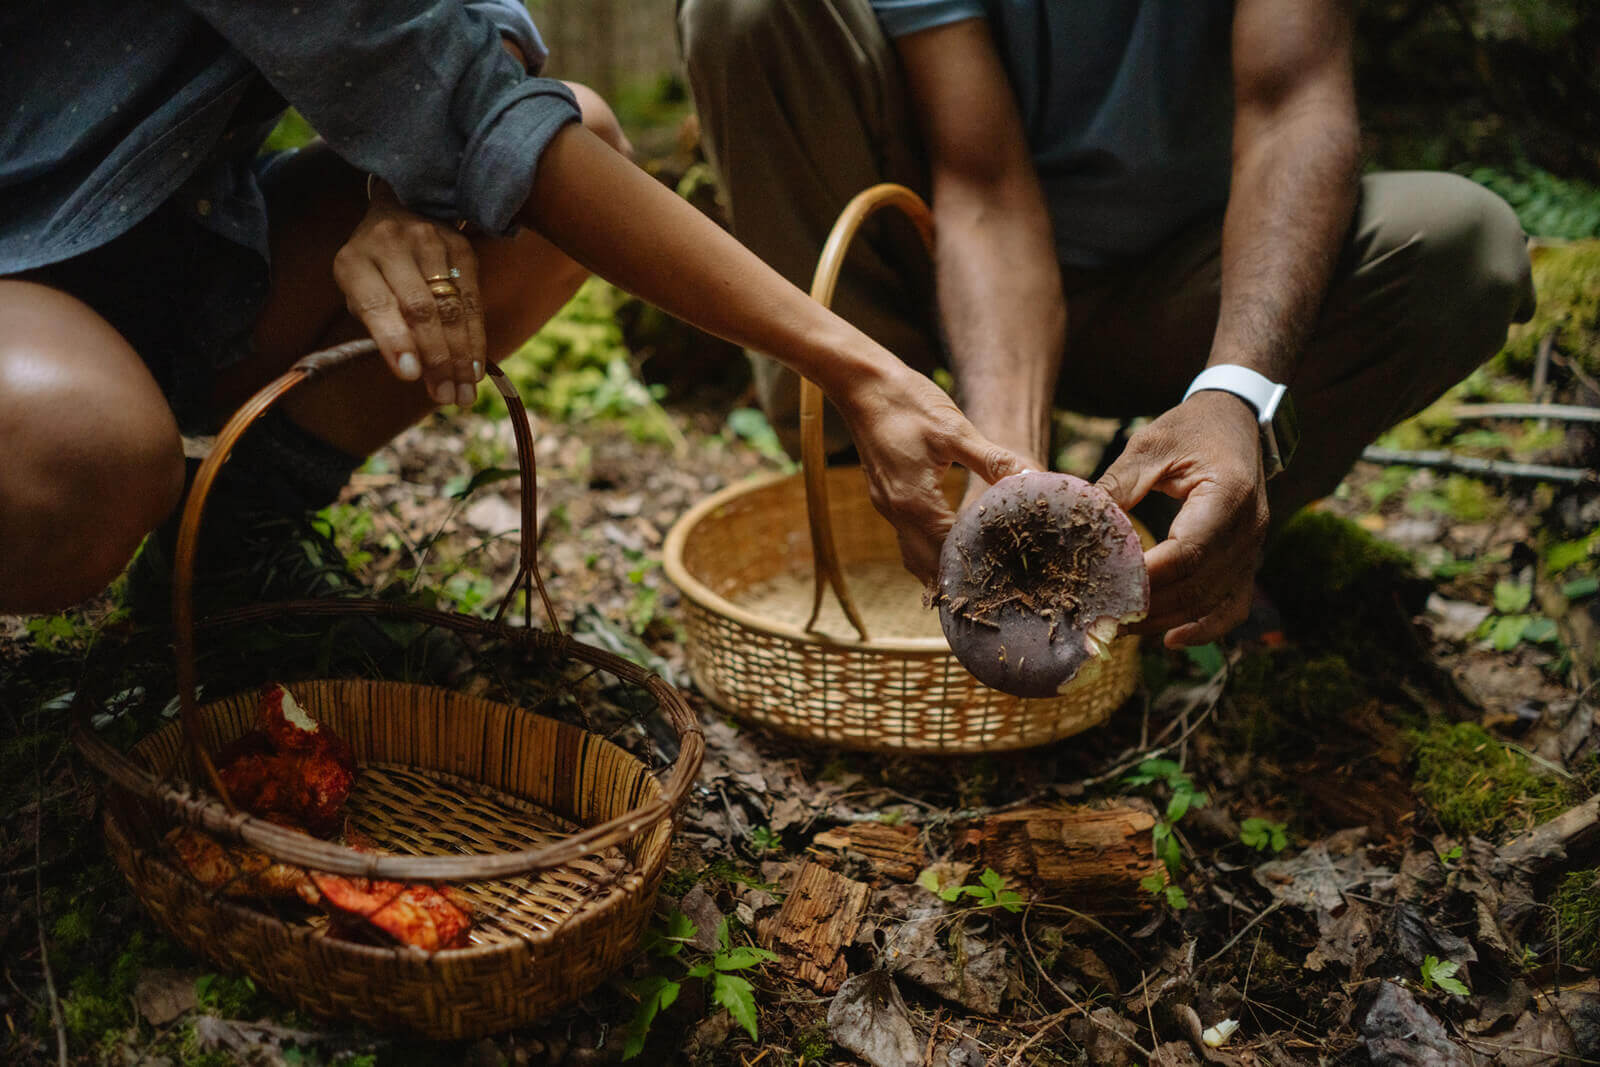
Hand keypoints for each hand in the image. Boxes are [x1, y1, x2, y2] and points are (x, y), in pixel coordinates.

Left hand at [332, 182, 484, 406]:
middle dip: (436, 358)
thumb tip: (415, 370)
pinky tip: (475, 368)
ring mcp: (430, 241)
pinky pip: (473, 299)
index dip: (395, 340)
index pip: (377, 303)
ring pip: (452, 307)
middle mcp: (392, 245)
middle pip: (421, 309)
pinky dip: (476, 338)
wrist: (399, 212)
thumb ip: (380, 327)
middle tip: (446, 396)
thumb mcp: (360, 294)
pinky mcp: (461, 246)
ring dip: (461, 356)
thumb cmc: (373, 270)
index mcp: (354, 261)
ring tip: (463, 393)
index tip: (410, 376)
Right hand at [832, 364, 1027, 584]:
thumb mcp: (954, 429)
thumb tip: (1031, 478)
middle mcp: (897, 512)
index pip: (947, 553)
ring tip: (967, 580)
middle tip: (987, 594)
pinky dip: (926, 549)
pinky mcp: (884, 494)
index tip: (1000, 583)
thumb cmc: (907, 402)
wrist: (860, 383)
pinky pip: (906, 535)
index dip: (973, 569)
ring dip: (936, 569)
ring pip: (912, 554)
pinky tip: (945, 542)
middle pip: (925, 564)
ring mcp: (887, 504)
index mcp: (915, 503)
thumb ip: (992, 459)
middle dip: (953, 580)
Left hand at [1094, 391, 1269, 647]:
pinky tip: (1170, 640)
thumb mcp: (1149, 446)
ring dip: (1165, 619)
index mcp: (1228, 494)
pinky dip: (1204, 628)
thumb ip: (1116, 485)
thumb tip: (1077, 522)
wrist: (1237, 422)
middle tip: (1100, 617)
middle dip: (1148, 605)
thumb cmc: (1190, 430)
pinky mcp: (1247, 561)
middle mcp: (1248, 529)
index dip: (1146, 576)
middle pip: (1198, 584)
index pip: (1187, 551)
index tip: (1103, 588)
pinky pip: (1232, 606)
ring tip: (1120, 628)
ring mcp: (1253, 549)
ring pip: (1210, 601)